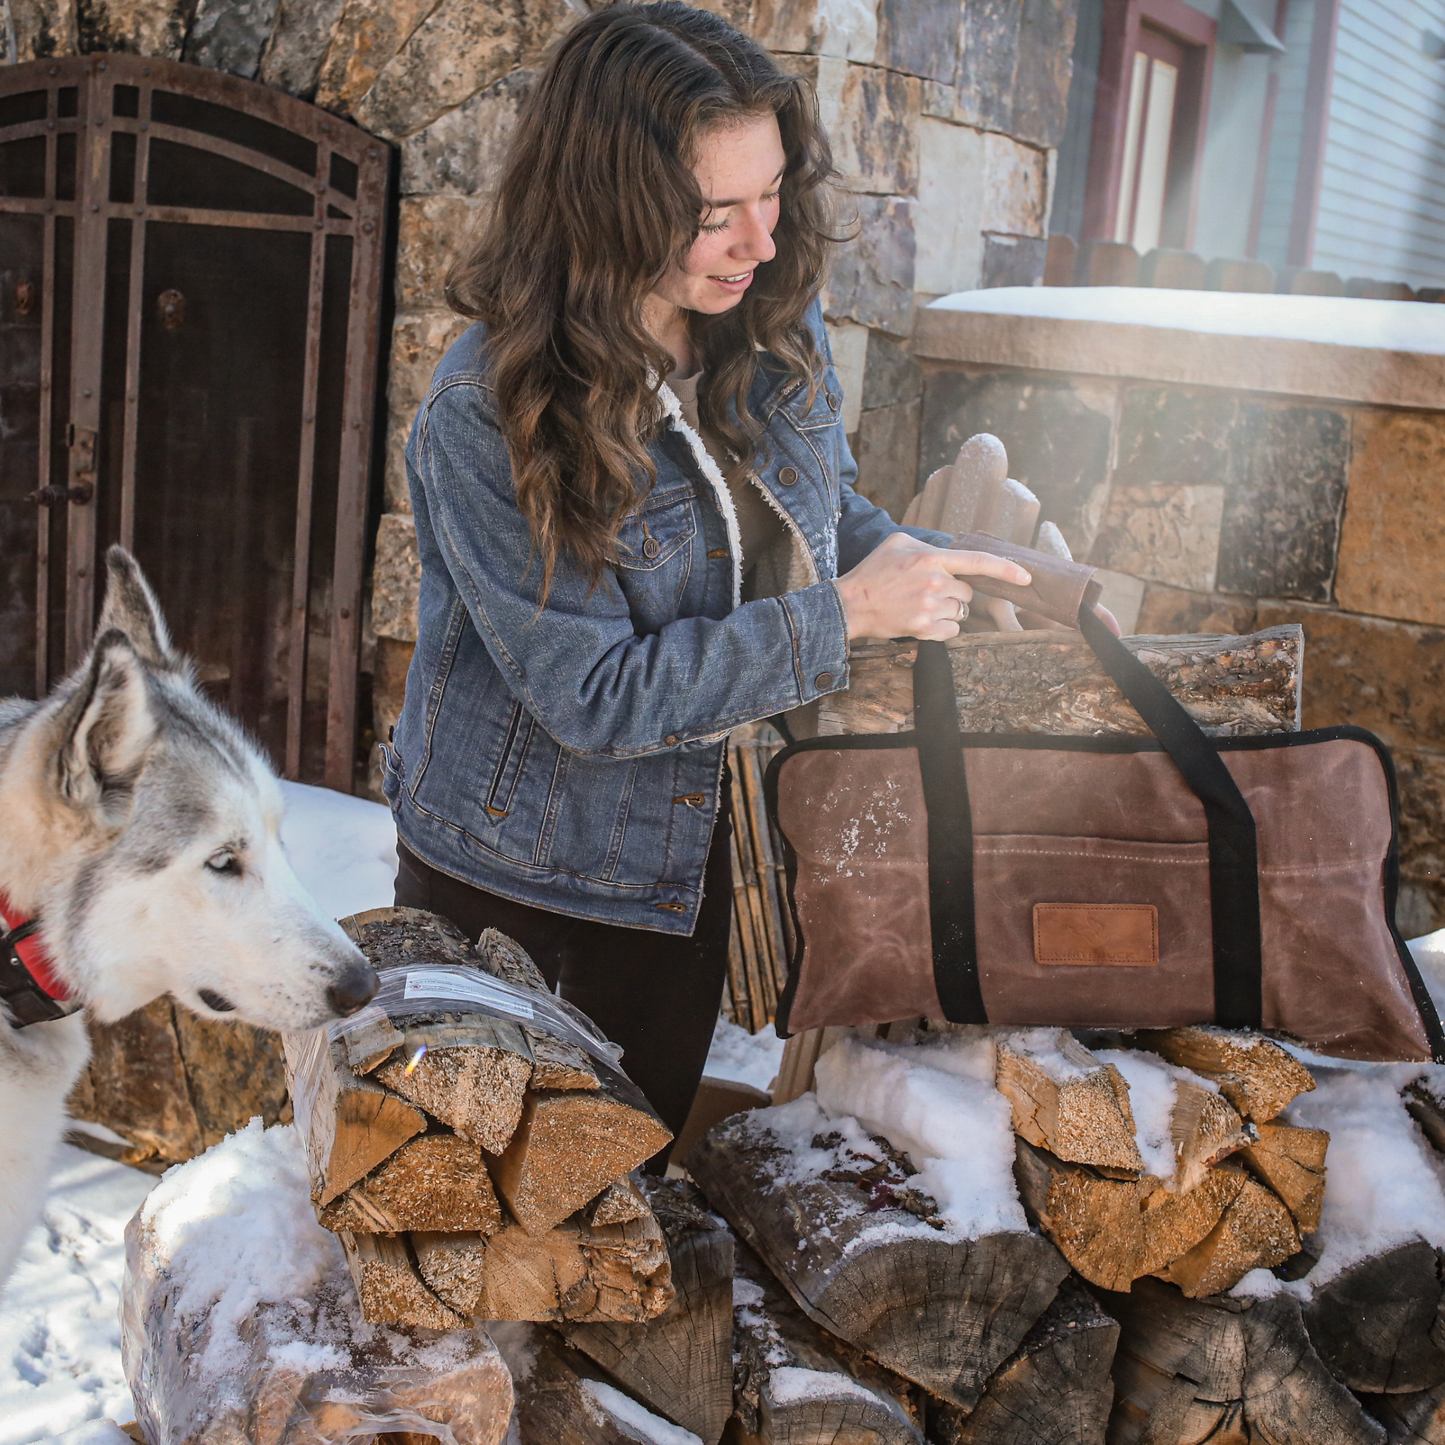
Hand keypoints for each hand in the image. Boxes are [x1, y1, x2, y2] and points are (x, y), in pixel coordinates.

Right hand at [835, 533, 1031, 642]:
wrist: (850, 604)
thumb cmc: (873, 572)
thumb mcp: (898, 543)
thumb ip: (928, 544)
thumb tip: (949, 549)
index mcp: (932, 559)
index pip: (978, 562)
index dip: (1006, 570)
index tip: (1026, 577)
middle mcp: (935, 583)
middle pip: (968, 592)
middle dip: (956, 593)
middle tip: (930, 592)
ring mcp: (930, 608)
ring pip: (960, 612)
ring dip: (947, 611)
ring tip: (921, 605)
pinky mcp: (924, 629)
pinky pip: (952, 630)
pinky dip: (943, 628)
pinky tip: (923, 621)